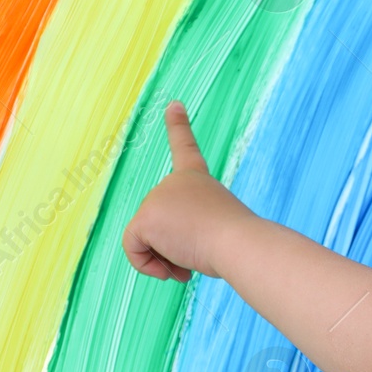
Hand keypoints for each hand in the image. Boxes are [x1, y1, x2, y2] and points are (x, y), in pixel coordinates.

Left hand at [122, 100, 253, 281]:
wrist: (238, 242)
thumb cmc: (238, 242)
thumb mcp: (217, 230)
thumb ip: (190, 235)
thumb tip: (175, 266)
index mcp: (197, 178)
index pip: (185, 147)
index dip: (179, 125)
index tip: (174, 104)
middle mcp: (174, 181)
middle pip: (158, 221)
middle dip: (173, 245)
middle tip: (201, 249)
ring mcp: (157, 197)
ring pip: (146, 239)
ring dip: (166, 258)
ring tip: (193, 254)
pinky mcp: (144, 218)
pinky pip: (133, 250)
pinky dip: (148, 266)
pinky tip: (175, 267)